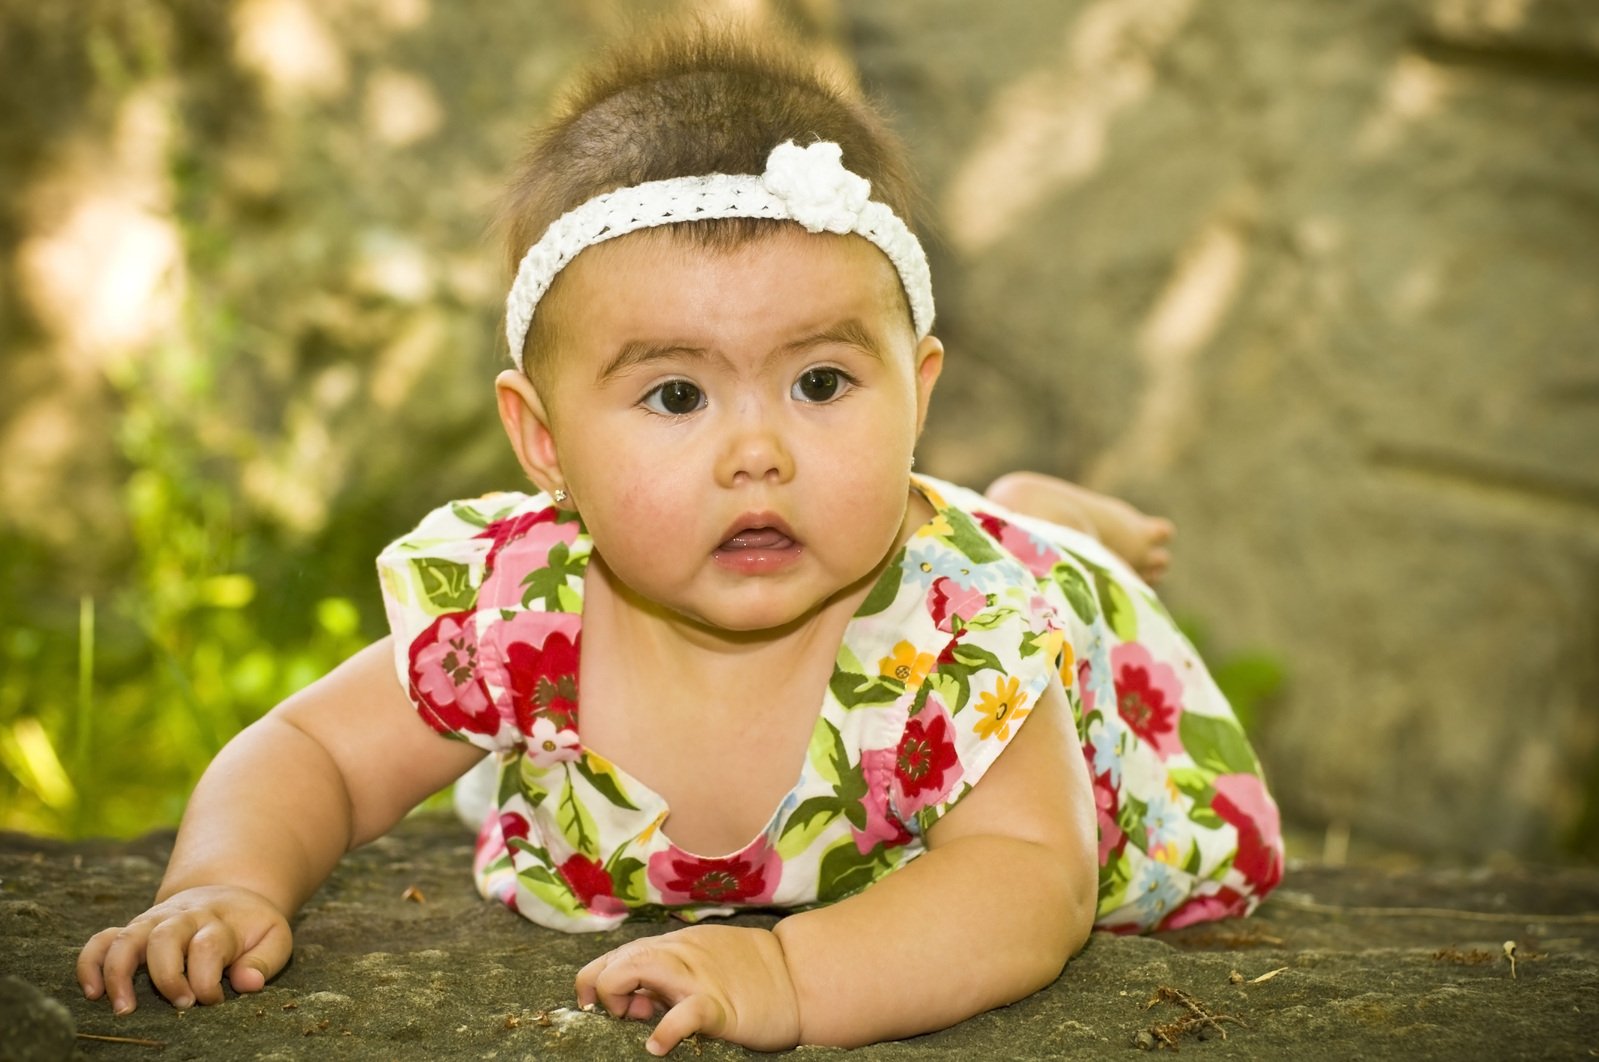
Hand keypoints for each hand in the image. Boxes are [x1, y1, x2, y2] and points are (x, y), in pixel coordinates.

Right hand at [76, 885, 292, 1014]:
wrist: (230, 894)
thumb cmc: (252, 927)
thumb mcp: (274, 938)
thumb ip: (265, 961)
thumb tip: (248, 983)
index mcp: (219, 920)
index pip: (208, 945)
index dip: (209, 979)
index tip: (215, 999)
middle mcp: (183, 917)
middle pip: (164, 937)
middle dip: (168, 976)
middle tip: (181, 1004)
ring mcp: (154, 921)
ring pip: (127, 937)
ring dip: (120, 973)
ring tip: (124, 1008)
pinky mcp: (135, 929)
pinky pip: (103, 939)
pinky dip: (92, 962)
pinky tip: (93, 992)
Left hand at [575, 924, 801, 1054]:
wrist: (797, 976)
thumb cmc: (747, 974)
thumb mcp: (699, 967)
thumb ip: (663, 980)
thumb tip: (632, 1003)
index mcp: (672, 947)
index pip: (616, 955)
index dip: (593, 979)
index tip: (595, 1005)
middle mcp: (679, 955)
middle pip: (620, 959)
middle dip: (600, 987)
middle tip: (618, 1015)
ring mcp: (697, 978)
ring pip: (641, 969)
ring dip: (619, 994)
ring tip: (631, 1020)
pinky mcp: (718, 1006)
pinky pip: (684, 1014)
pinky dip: (665, 1030)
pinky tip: (658, 1045)